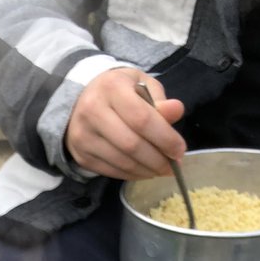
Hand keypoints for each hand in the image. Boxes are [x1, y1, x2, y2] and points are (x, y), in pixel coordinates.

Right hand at [65, 67, 185, 179]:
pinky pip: (111, 171)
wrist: (79, 101)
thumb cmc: (118, 91)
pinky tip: (144, 171)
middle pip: (131, 144)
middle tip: (173, 166)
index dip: (164, 138)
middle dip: (157, 159)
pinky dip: (131, 174)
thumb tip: (176, 111)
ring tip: (161, 169)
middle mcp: (92, 112)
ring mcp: (83, 137)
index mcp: (111, 88)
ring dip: (146, 170)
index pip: (142, 118)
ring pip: (122, 162)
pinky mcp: (81, 156)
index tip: (180, 150)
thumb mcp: (141, 85)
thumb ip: (159, 100)